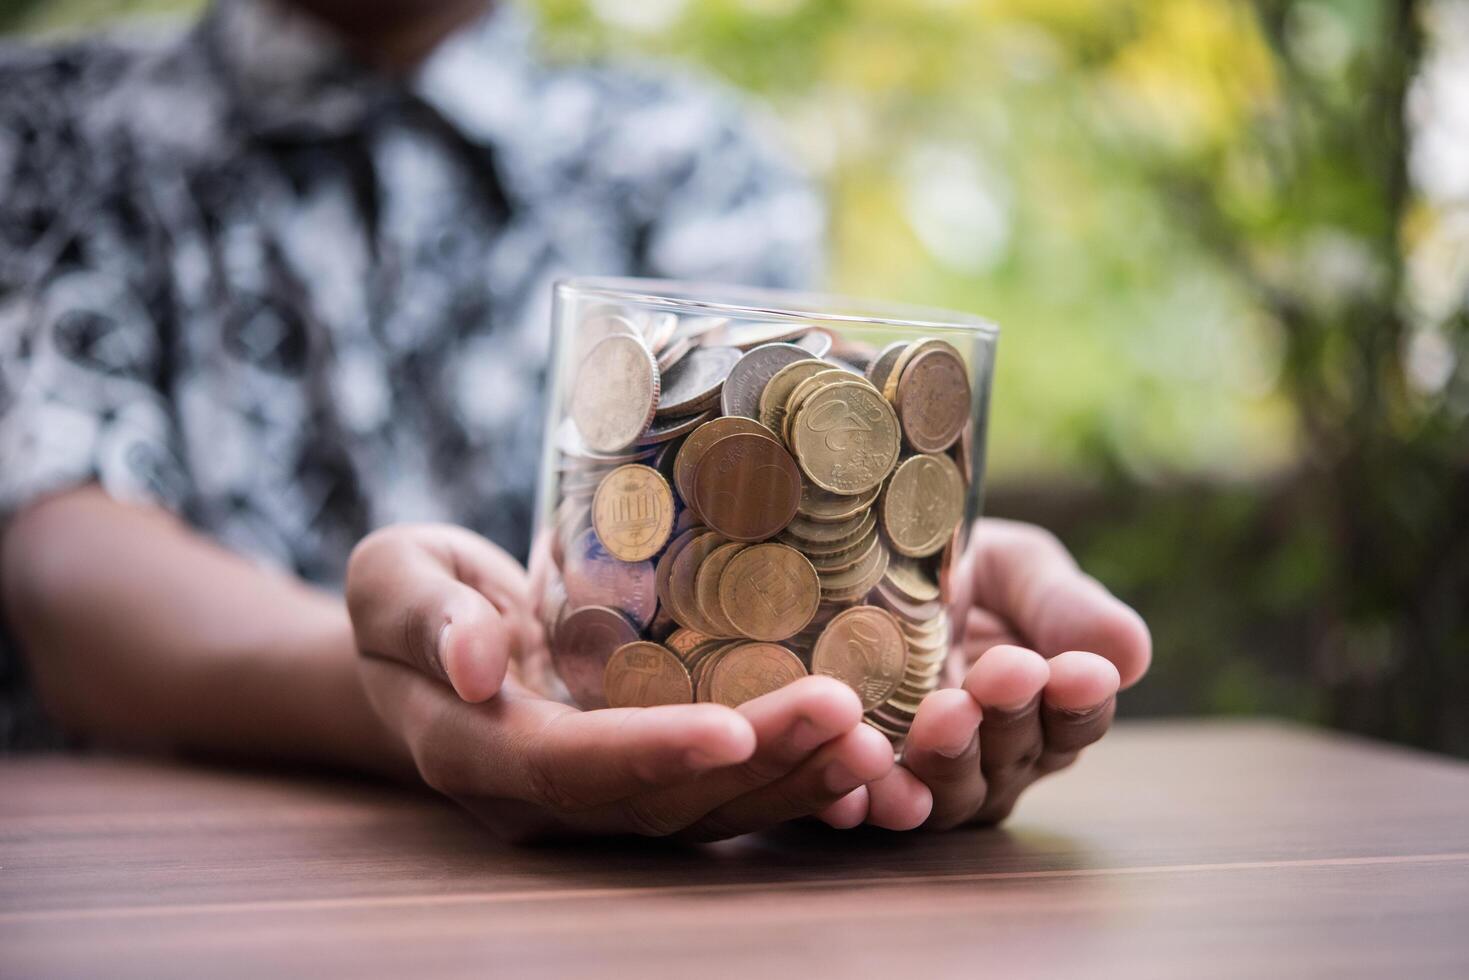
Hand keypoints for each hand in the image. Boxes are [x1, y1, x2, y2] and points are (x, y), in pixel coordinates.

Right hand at [345, 524, 896, 841]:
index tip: (732, 729)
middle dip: (757, 765)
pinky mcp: (642, 783)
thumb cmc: (414, 599)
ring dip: (792, 784)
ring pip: (703, 814)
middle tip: (848, 717)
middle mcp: (543, 797)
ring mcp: (598, 801)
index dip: (651, 754)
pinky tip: (856, 761)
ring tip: (872, 742)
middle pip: (658, 800)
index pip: (568, 767)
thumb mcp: (391, 576)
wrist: (436, 645)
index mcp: (475, 749)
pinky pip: (720, 801)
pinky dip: (789, 787)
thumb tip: (477, 663)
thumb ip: (422, 616)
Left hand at [854, 519, 1151, 830]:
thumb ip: (1065, 607)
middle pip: (1016, 761)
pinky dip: (867, 800)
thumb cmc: (950, 561)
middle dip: (1013, 717)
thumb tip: (1133, 656)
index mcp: (1043, 709)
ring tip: (947, 713)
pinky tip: (864, 779)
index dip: (1080, 702)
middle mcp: (992, 757)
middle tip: (1007, 673)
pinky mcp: (853, 780)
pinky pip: (863, 805)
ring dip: (951, 759)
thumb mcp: (1013, 568)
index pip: (1075, 721)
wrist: (850, 554)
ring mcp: (923, 775)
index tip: (1082, 672)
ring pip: (950, 793)